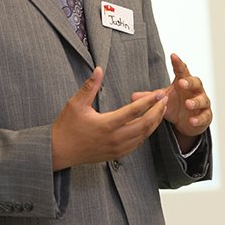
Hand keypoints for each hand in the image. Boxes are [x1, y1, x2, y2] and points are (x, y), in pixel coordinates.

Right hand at [51, 67, 167, 170]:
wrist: (59, 151)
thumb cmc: (67, 126)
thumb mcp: (75, 103)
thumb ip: (90, 86)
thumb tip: (99, 69)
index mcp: (106, 125)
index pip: (133, 112)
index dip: (149, 101)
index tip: (159, 93)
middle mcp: (114, 139)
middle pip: (144, 125)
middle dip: (157, 111)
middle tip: (165, 99)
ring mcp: (117, 149)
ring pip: (143, 136)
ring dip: (154, 122)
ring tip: (161, 110)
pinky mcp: (116, 155)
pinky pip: (137, 144)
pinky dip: (146, 133)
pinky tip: (149, 124)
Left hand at [132, 54, 211, 151]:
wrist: (186, 121)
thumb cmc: (175, 104)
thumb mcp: (162, 99)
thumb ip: (150, 96)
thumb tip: (133, 96)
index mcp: (183, 82)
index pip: (182, 70)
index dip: (178, 63)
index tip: (173, 55)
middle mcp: (195, 90)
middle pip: (196, 82)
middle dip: (189, 82)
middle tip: (181, 82)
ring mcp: (202, 102)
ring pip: (202, 99)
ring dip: (195, 101)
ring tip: (188, 104)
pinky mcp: (205, 116)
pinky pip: (204, 116)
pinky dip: (199, 118)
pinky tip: (192, 120)